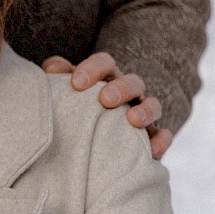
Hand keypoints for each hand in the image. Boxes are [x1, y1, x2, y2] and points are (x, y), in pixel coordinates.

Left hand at [42, 52, 171, 159]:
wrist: (88, 147)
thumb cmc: (75, 111)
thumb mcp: (65, 94)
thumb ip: (57, 80)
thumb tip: (51, 70)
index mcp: (105, 78)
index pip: (105, 63)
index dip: (93, 69)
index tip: (77, 83)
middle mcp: (127, 93)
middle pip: (133, 82)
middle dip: (121, 88)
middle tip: (105, 99)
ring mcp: (142, 114)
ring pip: (153, 105)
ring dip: (145, 110)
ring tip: (133, 120)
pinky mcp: (150, 138)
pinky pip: (163, 136)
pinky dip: (160, 141)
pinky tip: (152, 150)